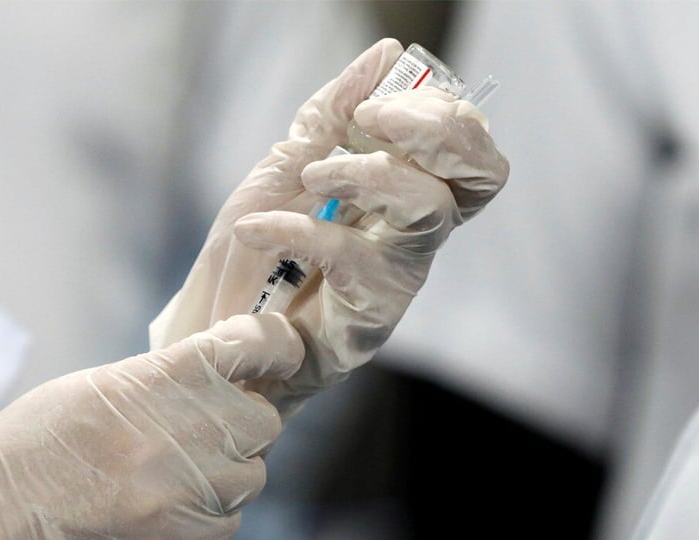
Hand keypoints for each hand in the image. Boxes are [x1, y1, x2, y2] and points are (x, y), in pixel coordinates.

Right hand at [0, 313, 302, 539]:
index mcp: (162, 381)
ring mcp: (192, 497)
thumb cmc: (28, 452)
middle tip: (203, 427)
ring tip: (171, 475)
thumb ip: (165, 379)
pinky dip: (206, 515)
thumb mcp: (95, 389)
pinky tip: (161, 512)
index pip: (254, 346)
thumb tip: (219, 377)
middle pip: (264, 421)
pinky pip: (227, 522)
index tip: (278, 348)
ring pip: (251, 476)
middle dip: (241, 421)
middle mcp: (189, 436)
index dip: (275, 344)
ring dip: (225, 471)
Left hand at [149, 38, 508, 418]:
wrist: (218, 326)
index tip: (374, 104)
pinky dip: (298, 231)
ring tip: (312, 173)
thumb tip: (388, 54)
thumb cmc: (258, 250)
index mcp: (406, 191)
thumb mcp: (287, 166)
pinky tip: (256, 229)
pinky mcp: (371, 316)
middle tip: (375, 120)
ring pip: (430, 210)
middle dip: (440, 132)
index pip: (467, 145)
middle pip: (480, 174)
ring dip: (370, 172)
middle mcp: (416, 232)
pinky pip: (351, 257)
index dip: (440, 113)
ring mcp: (400, 274)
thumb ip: (333, 114)